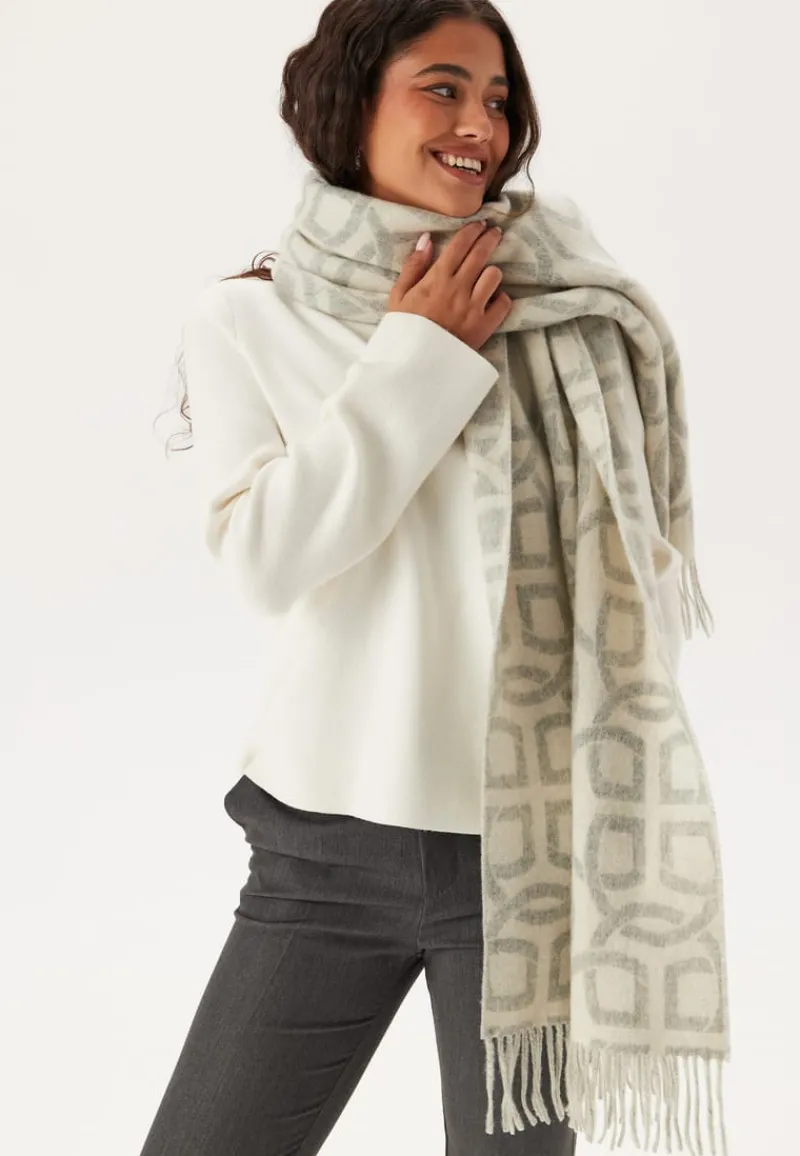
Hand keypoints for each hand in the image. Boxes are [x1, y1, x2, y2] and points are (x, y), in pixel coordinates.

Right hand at [386, 221, 511, 351]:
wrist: (414, 364)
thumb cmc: (404, 330)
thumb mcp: (398, 296)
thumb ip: (413, 267)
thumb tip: (427, 239)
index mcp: (437, 279)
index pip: (460, 245)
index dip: (472, 230)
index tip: (480, 224)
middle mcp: (458, 288)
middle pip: (481, 254)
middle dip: (490, 239)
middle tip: (494, 233)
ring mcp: (474, 307)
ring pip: (494, 276)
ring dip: (492, 272)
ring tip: (488, 274)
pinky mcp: (485, 326)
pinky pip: (503, 304)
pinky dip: (501, 299)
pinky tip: (494, 299)